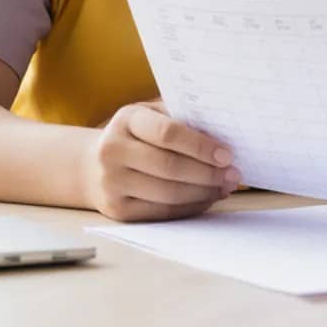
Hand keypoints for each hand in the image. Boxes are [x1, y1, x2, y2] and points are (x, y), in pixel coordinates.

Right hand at [82, 101, 239, 221]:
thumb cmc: (138, 133)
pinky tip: (207, 198)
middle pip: (169, 167)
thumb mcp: (153, 114)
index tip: (227, 154)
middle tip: (234, 174)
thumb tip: (226, 132)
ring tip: (225, 186)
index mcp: (127, 119)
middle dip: (207, 173)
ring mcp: (112, 183)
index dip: (201, 145)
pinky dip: (190, 207)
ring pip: (167, 193)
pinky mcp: (117, 210)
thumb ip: (183, 118)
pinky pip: (161, 212)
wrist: (93, 163)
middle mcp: (113, 151)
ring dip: (203, 192)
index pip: (168, 133)